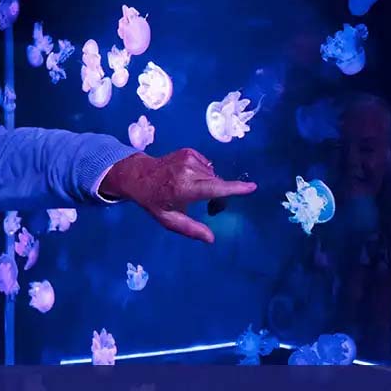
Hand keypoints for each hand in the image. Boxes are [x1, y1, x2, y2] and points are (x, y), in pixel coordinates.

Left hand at [100, 149, 256, 242]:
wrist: (139, 175)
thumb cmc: (154, 200)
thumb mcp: (168, 219)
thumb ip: (190, 229)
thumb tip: (211, 239)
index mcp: (184, 188)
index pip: (214, 188)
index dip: (234, 188)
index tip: (251, 187)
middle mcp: (188, 171)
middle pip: (216, 183)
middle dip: (220, 193)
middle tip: (210, 205)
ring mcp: (189, 158)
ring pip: (212, 174)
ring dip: (210, 183)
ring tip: (194, 191)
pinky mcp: (189, 151)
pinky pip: (206, 165)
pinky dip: (204, 173)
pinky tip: (190, 178)